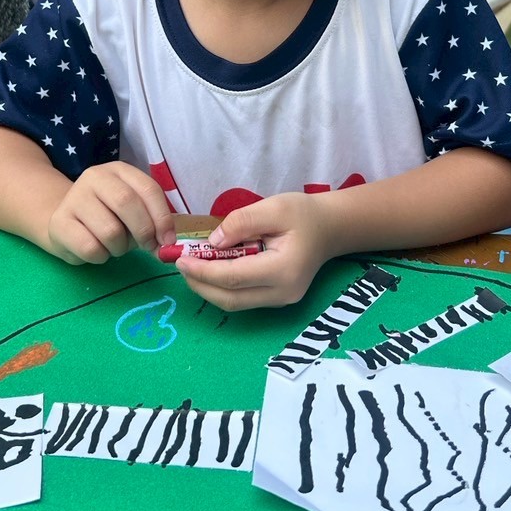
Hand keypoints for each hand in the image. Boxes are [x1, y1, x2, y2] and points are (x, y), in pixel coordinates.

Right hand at [47, 163, 174, 264]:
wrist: (65, 221)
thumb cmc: (108, 217)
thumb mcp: (133, 213)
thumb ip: (152, 224)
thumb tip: (167, 245)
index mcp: (119, 171)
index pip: (148, 188)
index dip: (162, 217)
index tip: (168, 240)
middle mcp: (95, 177)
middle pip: (127, 203)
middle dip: (143, 231)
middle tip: (147, 247)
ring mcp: (74, 198)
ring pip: (110, 231)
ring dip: (120, 248)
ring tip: (116, 246)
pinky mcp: (59, 222)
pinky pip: (91, 248)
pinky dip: (101, 257)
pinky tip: (97, 250)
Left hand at [175, 192, 330, 311]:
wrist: (329, 228)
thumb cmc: (303, 214)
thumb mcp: (273, 207)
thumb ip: (241, 222)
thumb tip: (212, 242)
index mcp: (284, 270)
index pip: (234, 277)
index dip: (204, 270)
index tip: (181, 258)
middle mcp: (282, 293)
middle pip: (231, 299)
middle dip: (200, 284)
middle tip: (180, 265)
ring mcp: (281, 301)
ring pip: (235, 303)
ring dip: (208, 288)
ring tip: (191, 267)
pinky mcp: (276, 299)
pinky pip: (243, 299)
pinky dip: (222, 288)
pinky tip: (211, 270)